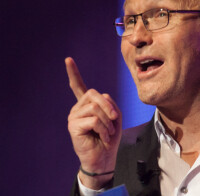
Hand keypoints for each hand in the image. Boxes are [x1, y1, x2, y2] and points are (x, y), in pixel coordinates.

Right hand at [66, 57, 121, 188]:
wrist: (104, 157)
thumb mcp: (114, 116)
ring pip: (95, 108)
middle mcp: (78, 108)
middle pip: (94, 94)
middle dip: (108, 106)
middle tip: (114, 119)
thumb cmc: (110, 136)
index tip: (68, 59)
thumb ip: (108, 103)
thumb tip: (100, 99)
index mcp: (87, 104)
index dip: (73, 73)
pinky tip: (103, 137)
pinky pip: (94, 120)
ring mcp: (73, 116)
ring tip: (108, 132)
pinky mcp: (73, 126)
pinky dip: (104, 128)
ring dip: (108, 121)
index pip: (78, 86)